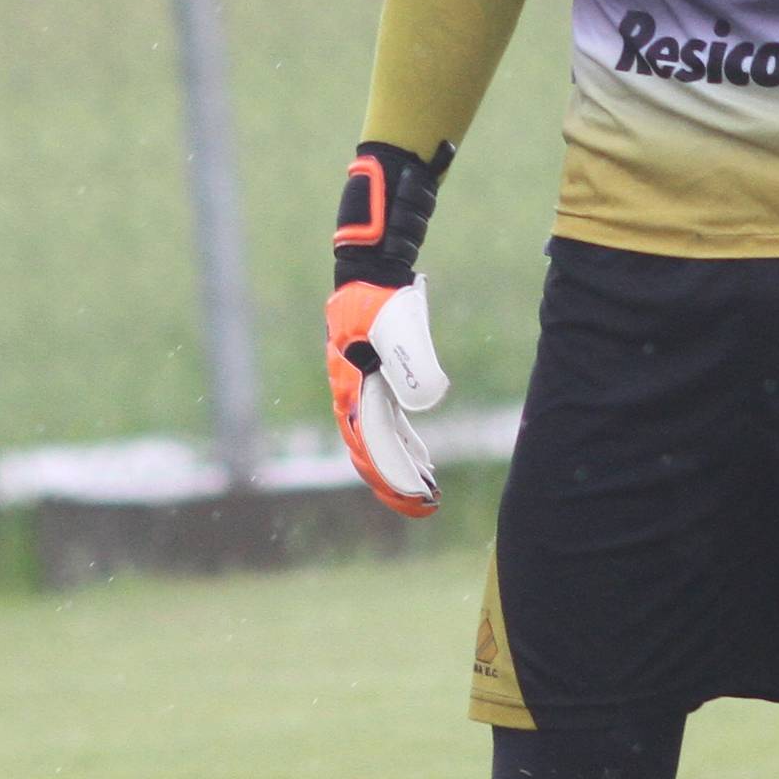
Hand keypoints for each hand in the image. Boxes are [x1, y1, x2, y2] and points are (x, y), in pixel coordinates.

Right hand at [328, 140, 454, 514]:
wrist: (369, 270)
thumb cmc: (381, 295)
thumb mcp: (397, 321)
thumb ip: (412, 359)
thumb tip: (427, 402)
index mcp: (350, 385)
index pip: (370, 440)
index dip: (392, 472)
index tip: (416, 495)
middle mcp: (351, 394)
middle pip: (369, 451)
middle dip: (394, 482)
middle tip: (425, 507)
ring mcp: (362, 389)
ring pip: (378, 441)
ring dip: (400, 469)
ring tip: (428, 495)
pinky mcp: (376, 382)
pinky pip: (387, 424)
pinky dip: (404, 446)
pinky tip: (424, 462)